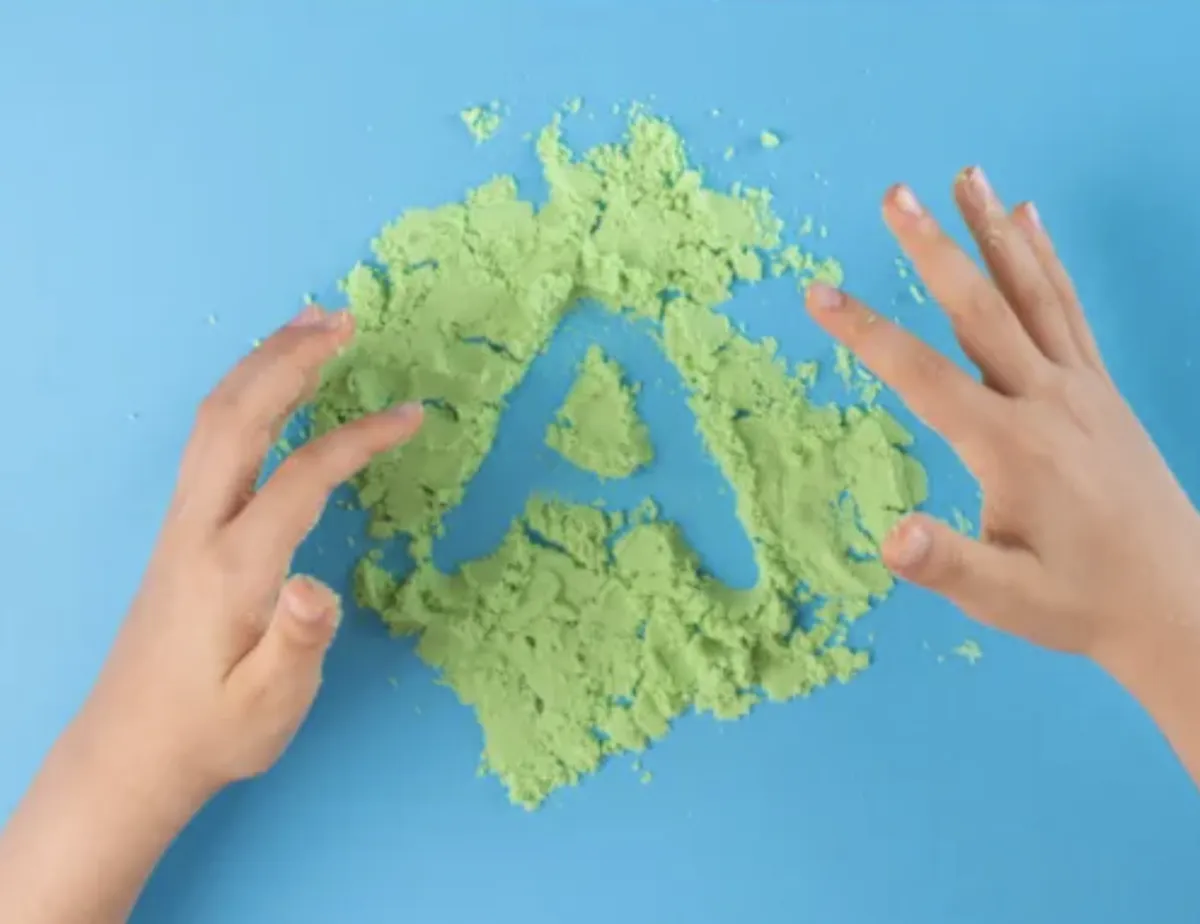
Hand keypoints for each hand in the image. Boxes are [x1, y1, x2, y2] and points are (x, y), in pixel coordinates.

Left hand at [0, 304, 422, 923]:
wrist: (134, 749)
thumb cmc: (215, 729)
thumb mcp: (268, 706)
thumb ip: (298, 644)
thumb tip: (318, 585)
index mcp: (233, 568)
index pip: (301, 478)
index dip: (359, 439)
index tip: (414, 415)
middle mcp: (200, 528)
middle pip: (238, 418)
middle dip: (289, 359)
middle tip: (343, 319)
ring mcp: (183, 522)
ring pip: (214, 418)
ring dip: (261, 364)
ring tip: (311, 326)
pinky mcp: (181, 527)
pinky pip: (210, 436)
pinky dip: (245, 391)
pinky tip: (271, 384)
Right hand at [806, 168, 1199, 663]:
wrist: (1178, 601)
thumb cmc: (1079, 602)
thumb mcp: (1005, 597)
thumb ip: (947, 565)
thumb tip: (890, 540)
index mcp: (1010, 446)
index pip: (922, 376)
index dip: (865, 333)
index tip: (817, 294)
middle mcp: (1047, 400)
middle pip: (981, 308)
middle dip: (933, 248)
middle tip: (895, 194)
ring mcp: (1080, 387)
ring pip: (1031, 292)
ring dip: (994, 231)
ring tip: (965, 176)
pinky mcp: (1100, 389)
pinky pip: (1069, 308)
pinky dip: (1046, 260)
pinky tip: (1030, 221)